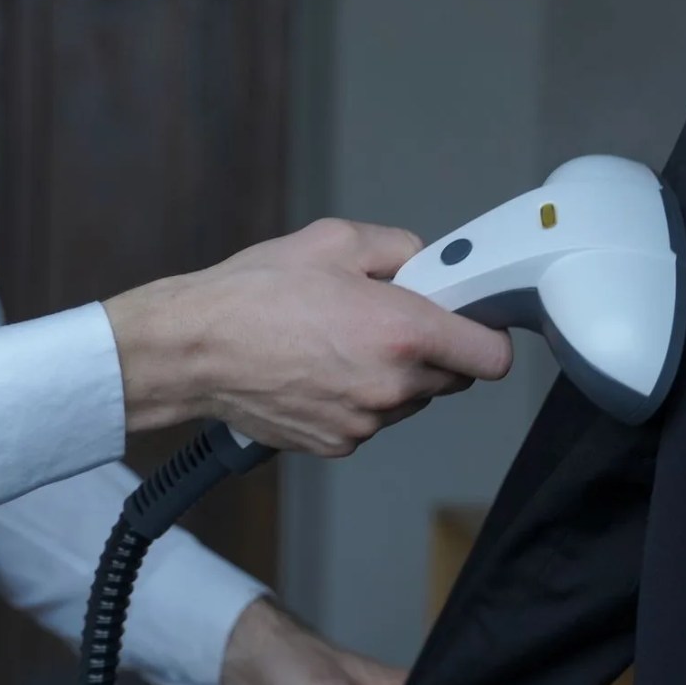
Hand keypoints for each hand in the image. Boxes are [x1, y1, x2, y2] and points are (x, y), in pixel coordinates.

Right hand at [103, 219, 513, 455]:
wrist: (193, 351)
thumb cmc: (252, 295)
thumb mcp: (335, 241)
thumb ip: (401, 248)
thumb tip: (426, 265)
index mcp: (402, 334)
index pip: (492, 356)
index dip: (486, 333)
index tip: (471, 319)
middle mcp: (392, 387)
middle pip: (453, 378)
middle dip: (434, 349)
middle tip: (389, 318)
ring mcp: (365, 422)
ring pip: (410, 401)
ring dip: (394, 376)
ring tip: (340, 341)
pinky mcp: (337, 443)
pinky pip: (370, 418)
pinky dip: (357, 397)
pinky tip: (319, 368)